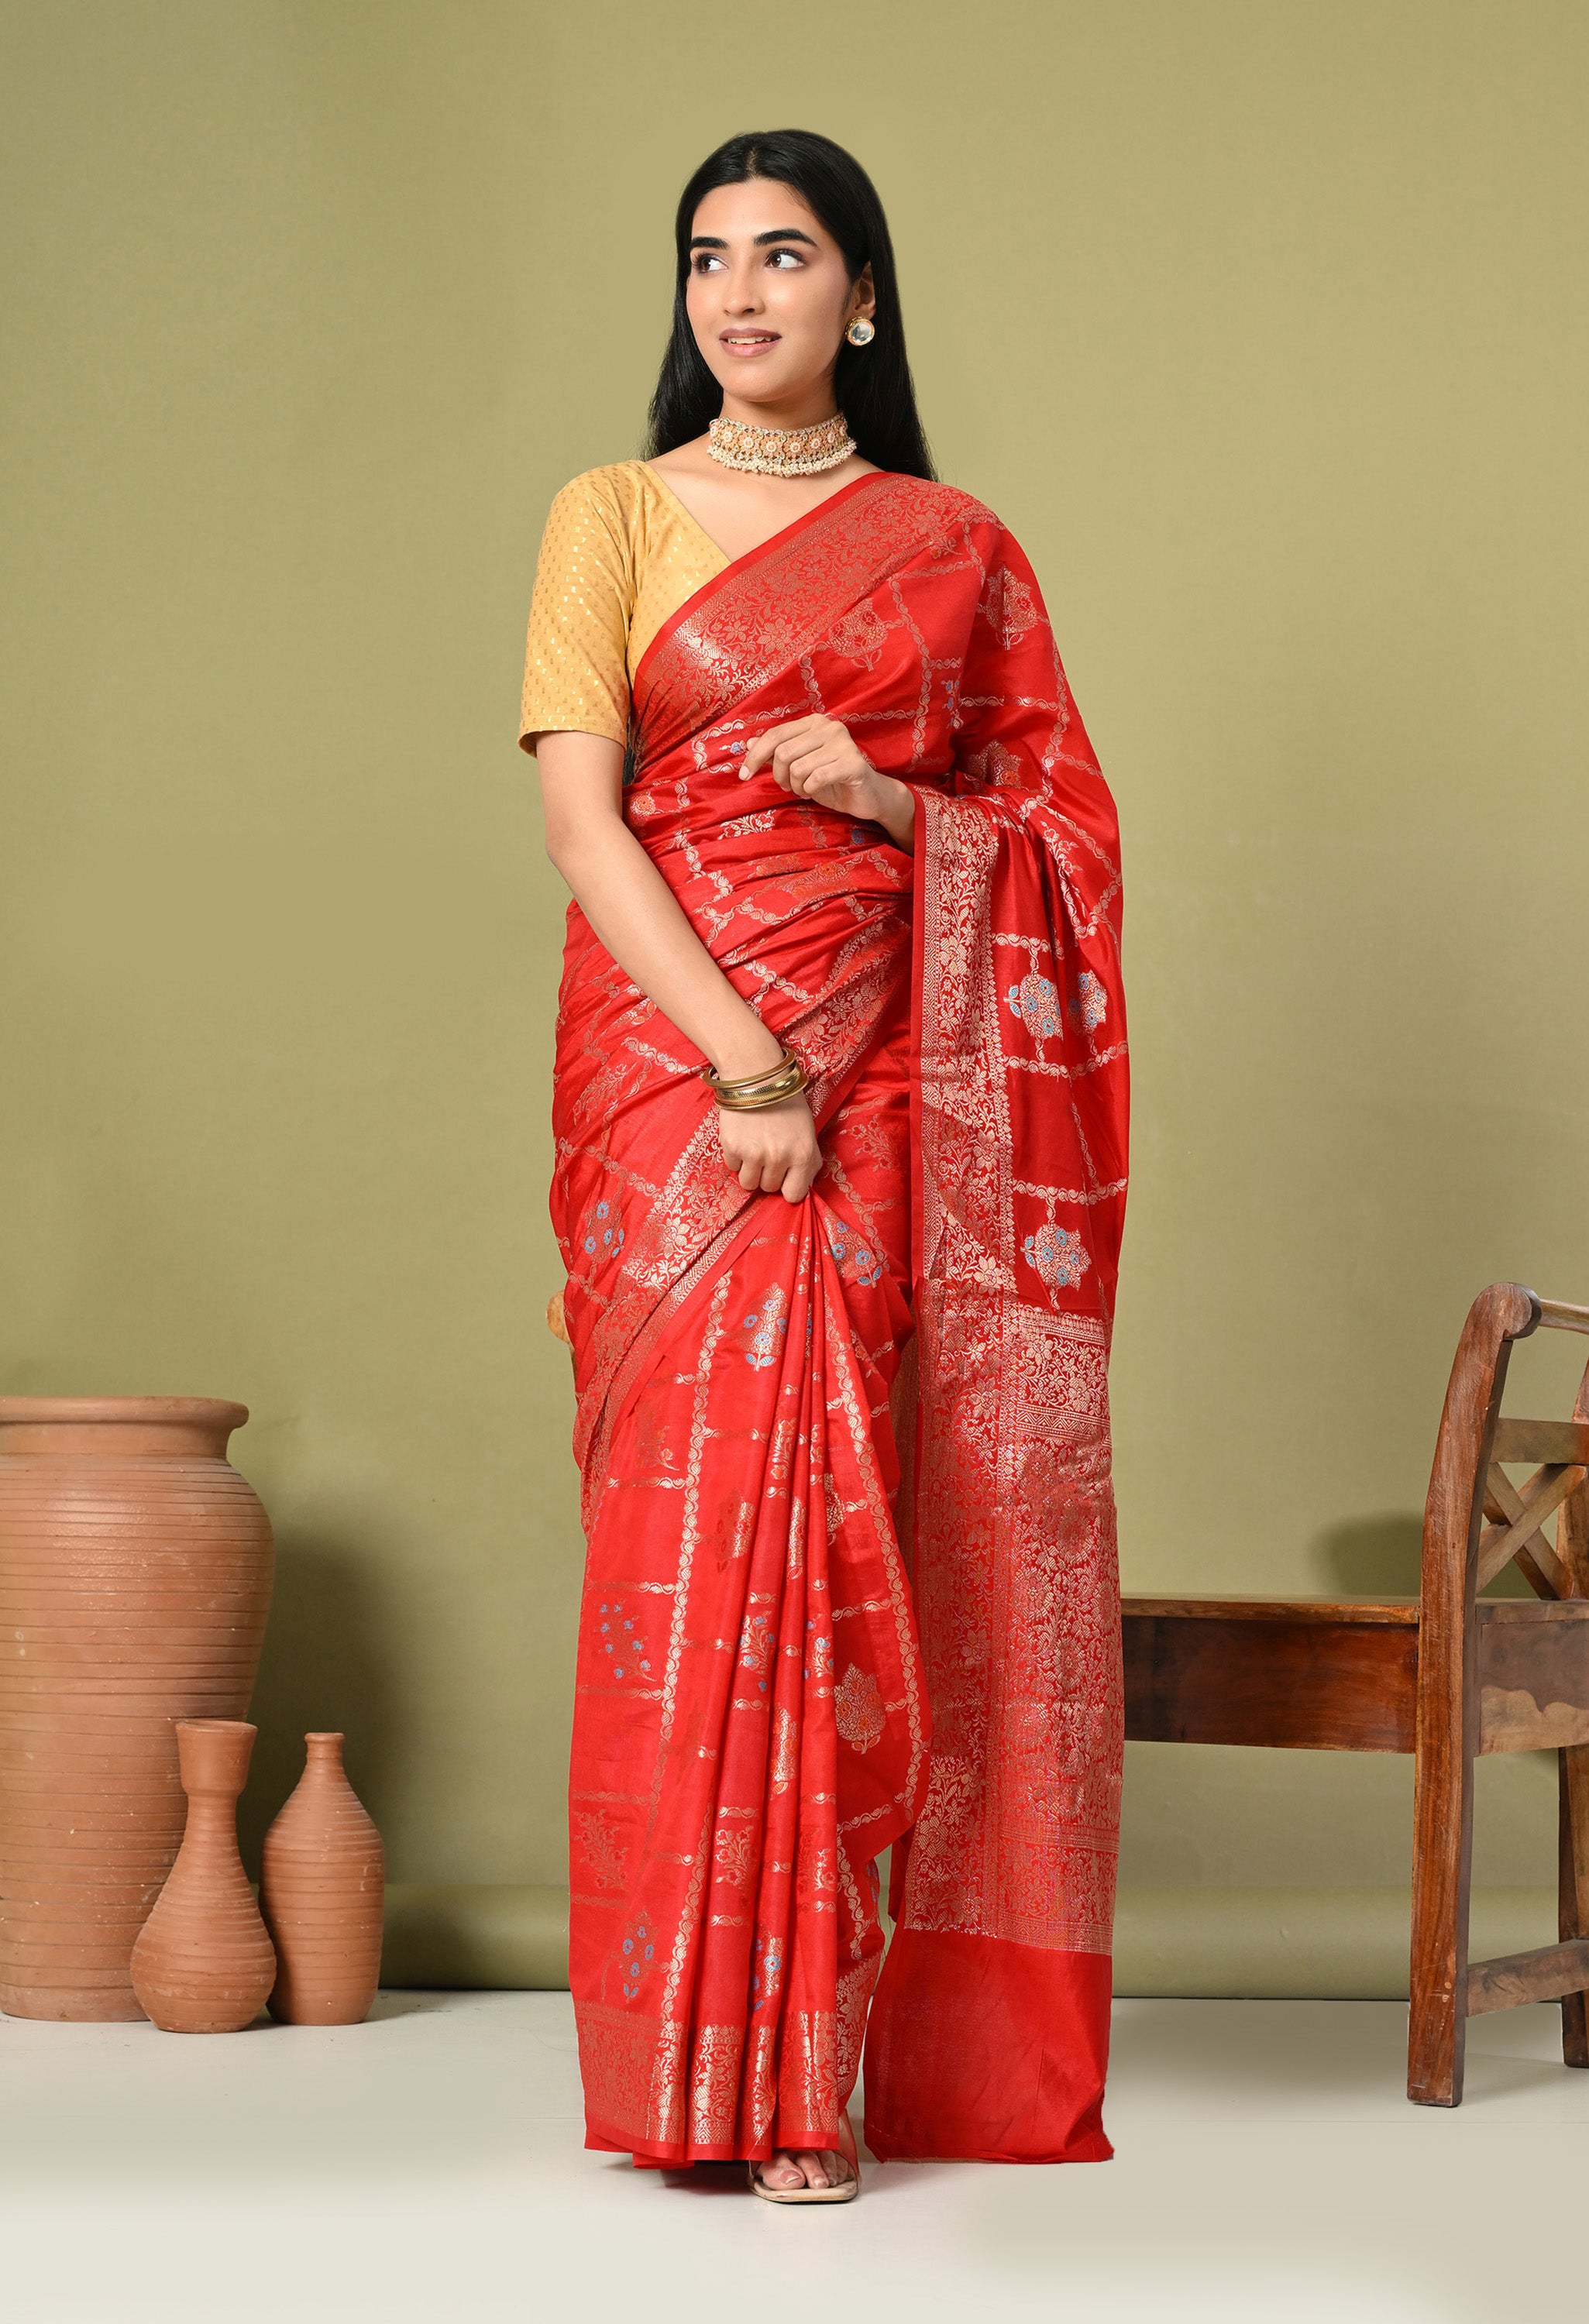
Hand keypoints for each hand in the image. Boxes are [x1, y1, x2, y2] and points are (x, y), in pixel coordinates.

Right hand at [716, 1091, 821, 1202]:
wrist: (758, 1076)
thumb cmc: (786, 1103)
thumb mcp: (808, 1131)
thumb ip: (809, 1161)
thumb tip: (803, 1185)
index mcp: (802, 1154)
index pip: (794, 1195)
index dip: (788, 1187)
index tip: (785, 1177)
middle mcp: (779, 1157)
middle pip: (769, 1188)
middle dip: (768, 1174)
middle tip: (768, 1152)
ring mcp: (754, 1154)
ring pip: (748, 1184)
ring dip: (750, 1170)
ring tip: (754, 1148)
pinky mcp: (732, 1147)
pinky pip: (732, 1167)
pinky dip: (735, 1156)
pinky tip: (742, 1137)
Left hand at [741, 716, 914, 846]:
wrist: (868, 796)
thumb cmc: (832, 780)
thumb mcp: (799, 766)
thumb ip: (776, 753)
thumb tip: (749, 742)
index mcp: (813, 722)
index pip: (774, 735)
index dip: (754, 757)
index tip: (744, 776)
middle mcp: (828, 727)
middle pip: (783, 753)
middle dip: (779, 777)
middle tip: (789, 787)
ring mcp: (843, 743)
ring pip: (797, 768)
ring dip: (796, 787)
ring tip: (806, 790)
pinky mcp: (853, 763)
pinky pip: (816, 779)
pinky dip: (810, 791)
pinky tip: (817, 792)